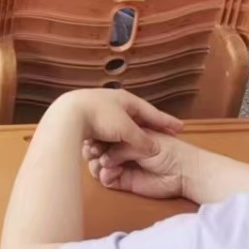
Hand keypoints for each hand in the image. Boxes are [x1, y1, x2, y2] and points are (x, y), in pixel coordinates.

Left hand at [55, 89, 182, 183]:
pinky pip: (105, 132)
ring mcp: (99, 108)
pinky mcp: (87, 119)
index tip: (180, 127)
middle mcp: (113, 101)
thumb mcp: (125, 130)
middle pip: (136, 117)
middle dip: (148, 127)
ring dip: (127, 136)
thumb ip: (142, 140)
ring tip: (138, 144)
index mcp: (125, 99)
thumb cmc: (99, 118)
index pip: (151, 111)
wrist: (68, 115)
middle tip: (163, 135)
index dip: (166, 121)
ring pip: (119, 126)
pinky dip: (111, 140)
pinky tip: (113, 146)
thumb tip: (154, 149)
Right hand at [84, 130, 190, 200]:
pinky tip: (109, 174)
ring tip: (102, 165)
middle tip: (93, 152)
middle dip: (94, 151)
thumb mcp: (142, 142)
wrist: (183, 172)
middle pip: (100, 149)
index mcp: (128, 133)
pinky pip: (108, 179)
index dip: (98, 136)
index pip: (107, 133)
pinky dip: (105, 176)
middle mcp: (122, 148)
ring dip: (97, 165)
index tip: (93, 138)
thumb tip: (104, 158)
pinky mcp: (124, 181)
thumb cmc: (168, 150)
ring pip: (101, 164)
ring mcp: (122, 164)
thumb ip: (122, 148)